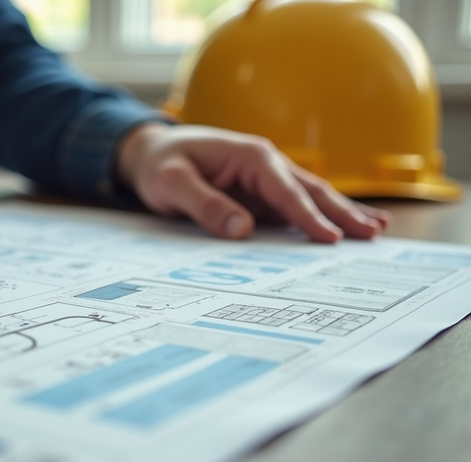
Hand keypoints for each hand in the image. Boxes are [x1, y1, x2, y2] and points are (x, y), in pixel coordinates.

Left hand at [115, 123, 390, 241]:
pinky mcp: (263, 195)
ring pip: (312, 197)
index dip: (308, 216)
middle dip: (342, 213)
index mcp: (250, 156)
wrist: (153, 153)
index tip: (330, 239)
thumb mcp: (172, 183)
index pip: (286, 191)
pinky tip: (348, 227)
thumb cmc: (161, 165)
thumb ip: (205, 205)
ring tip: (377, 231)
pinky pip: (297, 208)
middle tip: (373, 235)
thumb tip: (242, 229)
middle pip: (311, 191)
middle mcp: (267, 165)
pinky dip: (323, 217)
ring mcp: (268, 180)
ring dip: (343, 213)